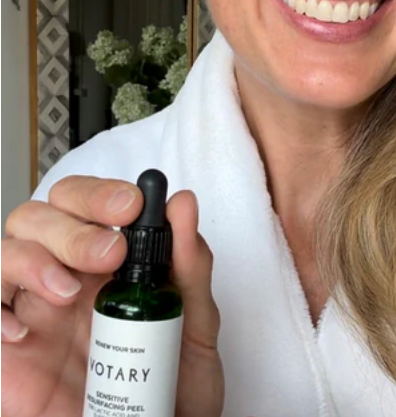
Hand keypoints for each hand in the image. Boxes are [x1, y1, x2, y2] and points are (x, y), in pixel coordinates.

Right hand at [1, 176, 223, 416]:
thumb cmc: (174, 384)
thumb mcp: (193, 321)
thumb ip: (189, 264)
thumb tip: (183, 202)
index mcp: (105, 263)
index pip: (82, 203)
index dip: (98, 193)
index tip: (130, 205)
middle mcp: (64, 279)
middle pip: (38, 218)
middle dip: (72, 224)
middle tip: (110, 253)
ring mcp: (32, 315)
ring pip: (4, 253)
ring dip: (33, 259)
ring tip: (69, 291)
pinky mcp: (8, 357)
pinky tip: (23, 331)